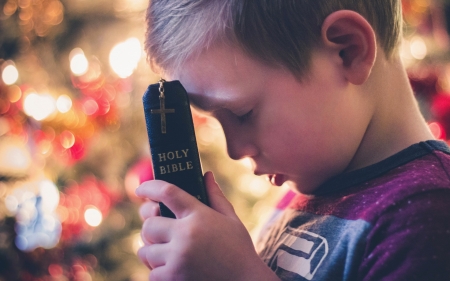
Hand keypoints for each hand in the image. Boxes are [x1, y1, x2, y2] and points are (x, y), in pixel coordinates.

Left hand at [135, 171, 278, 280]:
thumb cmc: (240, 250)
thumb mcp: (231, 219)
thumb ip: (215, 196)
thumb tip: (206, 174)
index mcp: (199, 215)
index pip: (167, 192)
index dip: (150, 187)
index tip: (141, 189)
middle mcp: (185, 235)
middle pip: (149, 224)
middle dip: (152, 227)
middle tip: (159, 232)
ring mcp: (177, 259)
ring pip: (145, 251)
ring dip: (152, 251)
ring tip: (166, 253)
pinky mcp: (173, 279)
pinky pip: (151, 274)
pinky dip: (157, 272)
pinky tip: (171, 269)